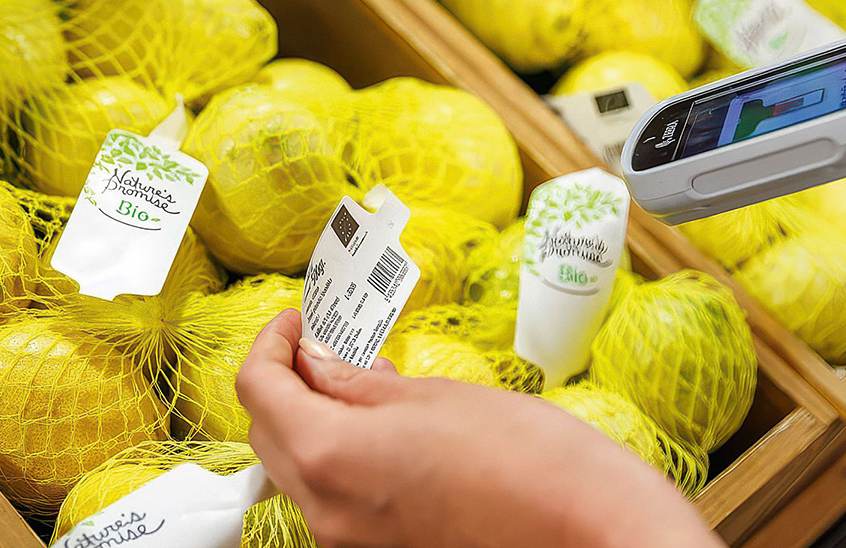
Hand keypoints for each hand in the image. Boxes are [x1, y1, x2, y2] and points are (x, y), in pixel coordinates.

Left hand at [236, 309, 720, 547]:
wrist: (587, 528)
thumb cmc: (525, 455)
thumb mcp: (432, 396)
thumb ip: (358, 381)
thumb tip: (314, 358)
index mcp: (330, 456)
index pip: (258, 389)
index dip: (271, 342)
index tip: (299, 319)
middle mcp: (326, 509)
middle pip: (269, 432)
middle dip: (286, 380)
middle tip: (327, 341)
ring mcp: (350, 539)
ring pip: (298, 468)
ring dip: (313, 417)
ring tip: (364, 377)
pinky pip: (334, 496)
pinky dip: (341, 454)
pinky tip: (386, 427)